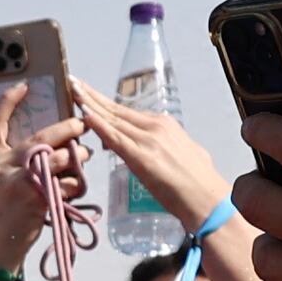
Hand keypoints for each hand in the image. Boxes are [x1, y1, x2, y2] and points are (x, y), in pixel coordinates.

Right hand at [0, 84, 84, 262]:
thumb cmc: (3, 212)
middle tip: (82, 124)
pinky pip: (69, 183)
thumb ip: (16, 159)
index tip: (25, 86)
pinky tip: (73, 190)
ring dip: (79, 158)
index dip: (8, 101)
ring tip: (84, 159)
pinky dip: (77, 186)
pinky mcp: (38, 197)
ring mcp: (21, 181)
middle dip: (69, 128)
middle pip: (43, 136)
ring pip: (62, 158)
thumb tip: (51, 139)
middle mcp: (4, 166)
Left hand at [73, 82, 225, 236]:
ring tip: (73, 91)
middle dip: (92, 96)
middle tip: (73, 81)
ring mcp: (148, 140)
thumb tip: (147, 148)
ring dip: (90, 105)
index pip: (126, 112)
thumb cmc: (197, 183)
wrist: (208, 199)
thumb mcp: (181, 154)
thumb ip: (161, 147)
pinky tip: (84, 114)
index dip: (104, 104)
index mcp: (164, 125)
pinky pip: (115, 137)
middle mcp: (155, 127)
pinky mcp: (142, 157)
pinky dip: (98, 125)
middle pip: (116, 109)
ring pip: (112, 119)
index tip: (87, 94)